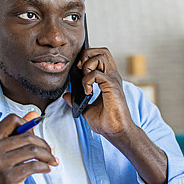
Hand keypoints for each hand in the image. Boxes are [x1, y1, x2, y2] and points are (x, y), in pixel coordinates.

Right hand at [0, 111, 57, 183]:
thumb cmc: (3, 174)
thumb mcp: (7, 152)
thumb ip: (19, 132)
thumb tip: (33, 113)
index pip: (12, 119)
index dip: (27, 124)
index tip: (36, 136)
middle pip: (26, 135)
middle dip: (43, 143)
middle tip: (51, 152)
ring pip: (32, 150)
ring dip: (47, 155)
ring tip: (52, 161)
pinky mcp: (9, 178)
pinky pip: (34, 166)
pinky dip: (44, 166)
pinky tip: (46, 169)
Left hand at [63, 48, 168, 183]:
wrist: (116, 132)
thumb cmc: (107, 122)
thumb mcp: (87, 109)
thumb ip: (78, 100)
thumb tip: (67, 95)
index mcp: (108, 79)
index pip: (100, 56)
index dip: (88, 58)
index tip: (78, 70)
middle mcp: (112, 76)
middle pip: (102, 51)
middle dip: (87, 56)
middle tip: (80, 70)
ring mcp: (113, 80)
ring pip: (100, 57)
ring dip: (87, 66)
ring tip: (85, 81)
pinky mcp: (112, 86)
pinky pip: (97, 74)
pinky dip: (87, 81)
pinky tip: (87, 91)